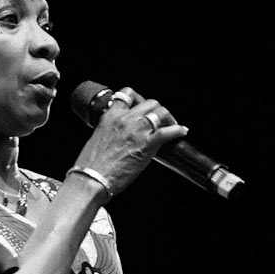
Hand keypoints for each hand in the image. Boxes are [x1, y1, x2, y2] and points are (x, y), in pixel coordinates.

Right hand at [74, 87, 188, 198]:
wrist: (92, 179)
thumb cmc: (92, 165)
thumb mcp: (98, 138)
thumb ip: (110, 130)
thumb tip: (120, 134)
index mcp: (110, 116)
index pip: (127, 95)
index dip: (138, 98)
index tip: (142, 106)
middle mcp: (125, 119)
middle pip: (149, 103)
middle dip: (157, 110)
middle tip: (160, 120)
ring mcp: (137, 130)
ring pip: (160, 112)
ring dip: (168, 118)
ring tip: (172, 125)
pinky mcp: (147, 144)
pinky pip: (168, 132)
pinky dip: (177, 130)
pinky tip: (182, 131)